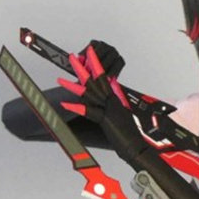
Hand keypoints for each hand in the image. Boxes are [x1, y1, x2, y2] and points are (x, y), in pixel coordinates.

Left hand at [60, 42, 145, 161]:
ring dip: (73, 86)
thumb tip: (112, 88)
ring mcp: (108, 110)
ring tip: (60, 80)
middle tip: (72, 57)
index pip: (104, 77)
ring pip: (89, 93)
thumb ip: (116, 100)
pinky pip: (89, 112)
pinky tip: (65, 103)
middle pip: (94, 81)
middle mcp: (111, 102)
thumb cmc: (130, 134)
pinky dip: (76, 107)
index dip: (95, 64)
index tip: (89, 52)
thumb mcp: (123, 112)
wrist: (137, 146)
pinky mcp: (105, 120)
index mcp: (115, 99)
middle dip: (82, 68)